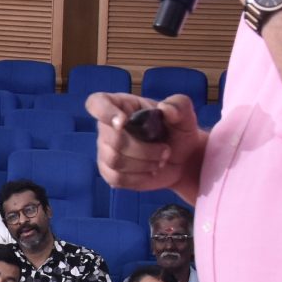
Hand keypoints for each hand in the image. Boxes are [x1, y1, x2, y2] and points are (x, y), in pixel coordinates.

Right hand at [88, 91, 203, 194]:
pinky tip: (150, 172)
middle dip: (143, 149)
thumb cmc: (178, 131)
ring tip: (161, 161)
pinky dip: (139, 178)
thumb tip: (165, 109)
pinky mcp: (110, 172)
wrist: (182, 159)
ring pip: (114, 160)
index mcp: (121, 105)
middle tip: (166, 151)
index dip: (104, 112)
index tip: (123, 122)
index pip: (97, 103)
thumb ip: (179, 105)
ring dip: (143, 164)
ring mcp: (106, 151)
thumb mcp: (185, 114)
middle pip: (112, 139)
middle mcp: (108, 127)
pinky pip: (116, 178)